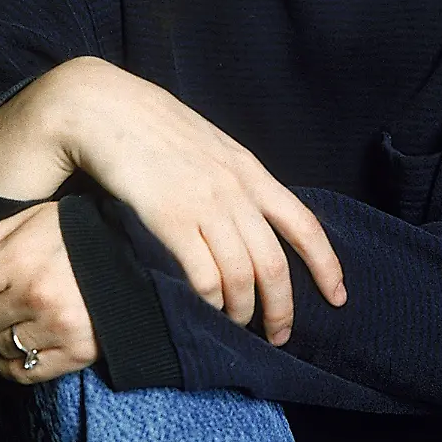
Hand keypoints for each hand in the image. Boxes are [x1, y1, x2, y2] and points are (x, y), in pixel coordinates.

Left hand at [0, 204, 98, 382]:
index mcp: (18, 259)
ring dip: (3, 335)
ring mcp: (56, 327)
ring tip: (27, 312)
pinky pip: (23, 373)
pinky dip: (17, 363)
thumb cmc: (82, 231)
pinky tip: (29, 341)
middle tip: (10, 292)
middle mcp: (34, 296)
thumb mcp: (32, 219)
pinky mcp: (76, 352)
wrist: (144, 254)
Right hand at [57, 58, 347, 347]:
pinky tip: (204, 311)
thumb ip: (229, 175)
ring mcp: (204, 202)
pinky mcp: (169, 216)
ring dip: (243, 312)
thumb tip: (244, 218)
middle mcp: (234, 187)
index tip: (338, 297)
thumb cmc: (148, 124)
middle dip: (282, 308)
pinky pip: (203, 276)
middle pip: (274, 264)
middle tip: (278, 336)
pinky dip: (209, 303)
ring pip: (242, 277)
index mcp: (247, 169)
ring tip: (236, 328)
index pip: (303, 223)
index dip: (326, 265)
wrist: (102, 105)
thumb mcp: (206, 143)